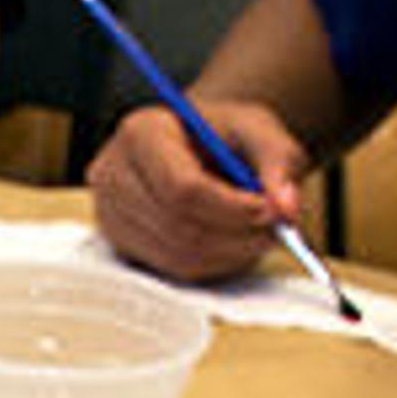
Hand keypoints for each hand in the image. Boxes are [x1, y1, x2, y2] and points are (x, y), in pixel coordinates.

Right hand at [86, 99, 311, 284]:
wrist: (195, 145)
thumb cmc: (223, 134)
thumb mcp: (259, 129)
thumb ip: (279, 162)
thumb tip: (286, 209)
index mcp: (141, 133)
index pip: (181, 188)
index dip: (230, 208)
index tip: (272, 212)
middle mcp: (112, 174)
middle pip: (177, 226)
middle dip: (234, 236)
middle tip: (277, 232)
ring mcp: (109, 213)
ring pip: (175, 254)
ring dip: (228, 254)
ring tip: (260, 236)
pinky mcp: (119, 242)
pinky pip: (170, 268)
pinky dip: (212, 264)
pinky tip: (234, 244)